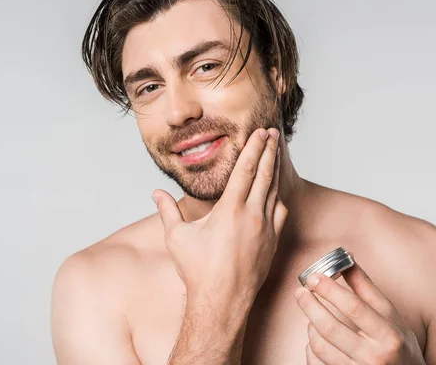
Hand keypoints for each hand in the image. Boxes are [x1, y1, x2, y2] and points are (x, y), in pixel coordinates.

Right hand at [153, 128, 287, 310]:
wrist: (222, 302)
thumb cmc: (198, 271)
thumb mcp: (177, 238)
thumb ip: (167, 211)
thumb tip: (155, 193)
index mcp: (230, 210)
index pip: (246, 170)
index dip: (254, 148)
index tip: (261, 133)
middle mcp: (252, 216)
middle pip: (265, 175)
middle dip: (270, 151)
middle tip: (274, 134)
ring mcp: (266, 230)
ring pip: (275, 192)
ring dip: (275, 171)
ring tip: (275, 156)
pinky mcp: (272, 243)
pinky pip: (280, 213)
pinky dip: (278, 197)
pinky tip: (275, 192)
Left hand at [295, 260, 424, 364]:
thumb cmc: (399, 345)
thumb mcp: (391, 317)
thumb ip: (367, 290)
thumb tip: (347, 259)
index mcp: (389, 336)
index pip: (354, 308)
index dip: (330, 290)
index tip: (314, 277)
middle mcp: (374, 357)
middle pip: (330, 328)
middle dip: (310, 306)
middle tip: (300, 292)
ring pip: (319, 346)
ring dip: (310, 326)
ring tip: (312, 315)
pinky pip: (316, 363)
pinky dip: (311, 347)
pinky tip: (316, 337)